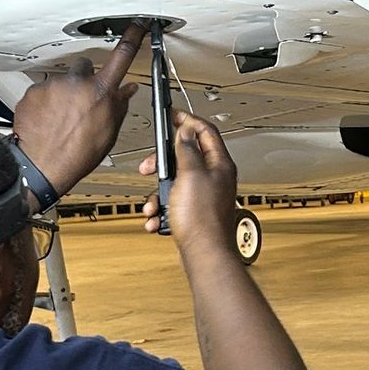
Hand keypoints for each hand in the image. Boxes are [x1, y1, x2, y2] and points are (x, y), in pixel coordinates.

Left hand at [12, 25, 143, 194]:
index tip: (137, 24)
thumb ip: (118, 106)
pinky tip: (47, 120)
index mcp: (101, 92)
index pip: (122, 56)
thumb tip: (126, 91)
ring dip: (63, 93)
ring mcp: (53, 85)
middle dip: (84, 79)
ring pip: (62, 81)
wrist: (42, 166)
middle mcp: (77, 82)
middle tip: (81, 102)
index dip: (133, 36)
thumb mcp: (108, 133)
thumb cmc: (76, 155)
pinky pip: (43, 91)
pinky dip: (45, 103)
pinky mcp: (33, 91)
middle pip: (85, 66)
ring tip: (61, 118)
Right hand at [140, 111, 239, 254]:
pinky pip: (173, 203)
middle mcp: (214, 178)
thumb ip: (187, 149)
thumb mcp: (189, 174)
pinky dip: (162, 209)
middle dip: (162, 163)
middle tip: (149, 167)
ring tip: (154, 203)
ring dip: (159, 192)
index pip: (206, 131)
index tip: (172, 116)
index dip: (188, 120)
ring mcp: (204, 196)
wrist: (204, 254)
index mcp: (219, 165)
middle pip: (185, 157)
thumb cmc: (202, 218)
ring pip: (175, 182)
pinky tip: (157, 218)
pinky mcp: (195, 212)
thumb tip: (186, 130)